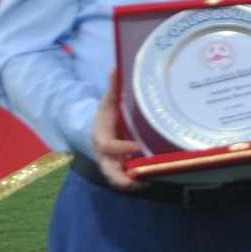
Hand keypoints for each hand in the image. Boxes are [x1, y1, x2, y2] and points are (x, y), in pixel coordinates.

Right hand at [91, 70, 147, 189]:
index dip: (122, 148)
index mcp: (101, 138)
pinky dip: (136, 182)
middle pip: (109, 172)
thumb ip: (113, 88)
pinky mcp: (119, 169)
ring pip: (116, 180)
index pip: (109, 146)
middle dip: (122, 178)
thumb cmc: (105, 115)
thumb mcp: (108, 101)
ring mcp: (111, 164)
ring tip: (149, 180)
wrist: (98, 129)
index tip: (137, 146)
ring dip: (131, 184)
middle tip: (140, 178)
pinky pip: (125, 180)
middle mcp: (104, 155)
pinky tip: (152, 177)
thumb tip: (116, 67)